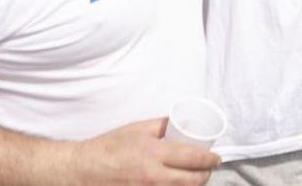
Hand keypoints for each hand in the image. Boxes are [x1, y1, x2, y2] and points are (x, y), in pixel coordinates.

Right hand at [71, 118, 219, 184]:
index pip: (194, 158)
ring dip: (193, 185)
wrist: (84, 170)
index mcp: (154, 153)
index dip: (211, 159)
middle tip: (208, 168)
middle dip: (206, 175)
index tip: (216, 157)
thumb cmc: (110, 147)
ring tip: (195, 177)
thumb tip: (182, 122)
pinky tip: (177, 184)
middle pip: (193, 181)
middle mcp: (154, 176)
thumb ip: (161, 125)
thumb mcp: (137, 129)